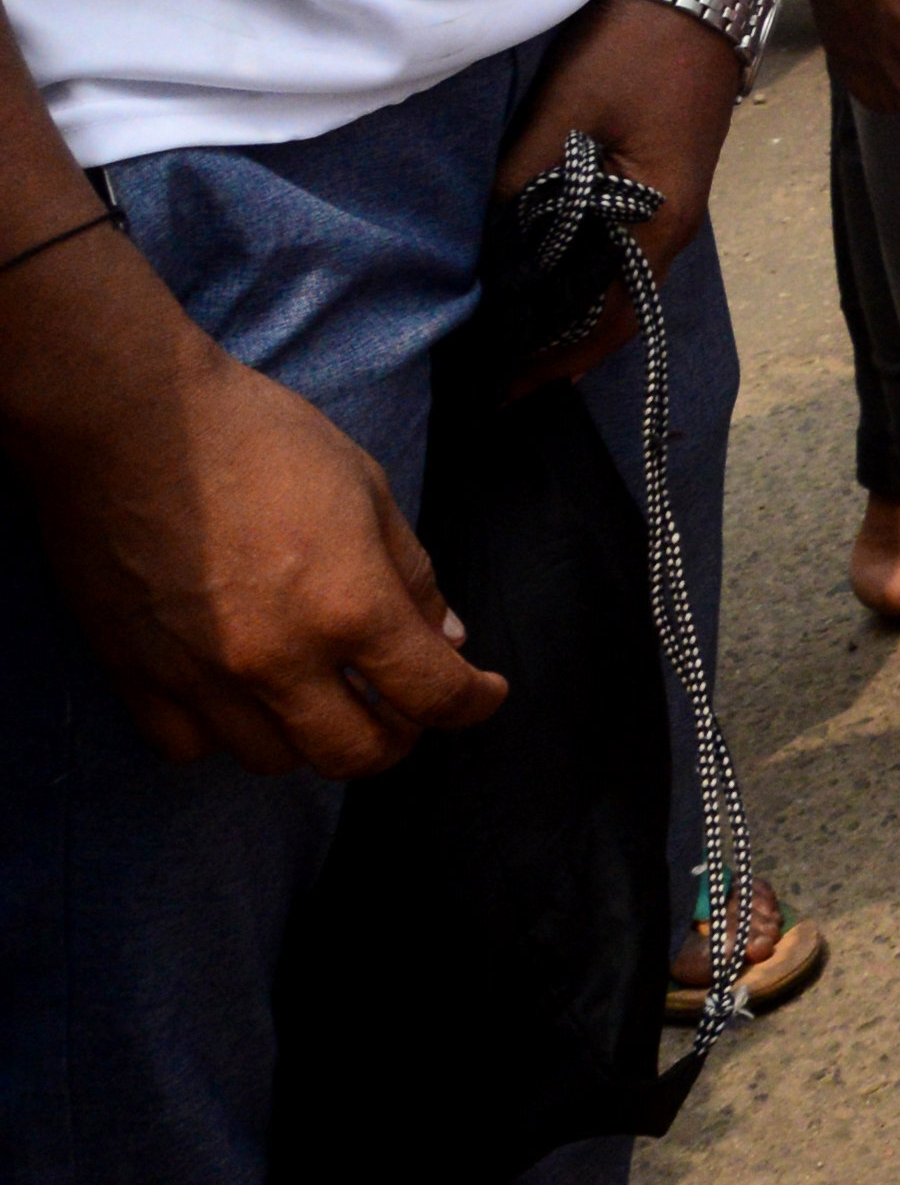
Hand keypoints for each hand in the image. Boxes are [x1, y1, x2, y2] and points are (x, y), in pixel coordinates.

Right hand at [4, 280, 499, 774]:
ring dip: (313, 736)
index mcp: (350, 605)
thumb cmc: (257, 439)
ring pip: (274, 760)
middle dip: (398, 737)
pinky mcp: (133, 678)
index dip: (474, 702)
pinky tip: (241, 693)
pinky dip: (225, 734)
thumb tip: (448, 639)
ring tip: (323, 693)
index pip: (433, 694)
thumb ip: (412, 574)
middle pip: (356, 754)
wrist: (130, 423)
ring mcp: (200, 677)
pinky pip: (190, 747)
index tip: (483, 692)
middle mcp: (278, 659)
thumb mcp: (366, 487)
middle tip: (404, 705)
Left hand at [488, 0, 746, 372]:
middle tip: (487, 371)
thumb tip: (485, 245)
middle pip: (615, 307)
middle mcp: (674, 221)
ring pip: (614, 277)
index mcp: (663, 218)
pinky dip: (576, 270)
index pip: (610, 318)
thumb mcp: (566, 111)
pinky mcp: (658, 172)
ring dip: (565, 309)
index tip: (501, 394)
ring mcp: (671, 196)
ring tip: (504, 331)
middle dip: (555, 345)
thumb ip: (523, 182)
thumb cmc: (635, 45)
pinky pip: (615, 243)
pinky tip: (536, 269)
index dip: (554, 362)